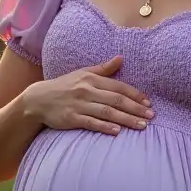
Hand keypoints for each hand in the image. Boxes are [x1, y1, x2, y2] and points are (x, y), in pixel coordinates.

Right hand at [22, 55, 153, 135]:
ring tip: (142, 126)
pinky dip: (105, 127)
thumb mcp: (83, 73)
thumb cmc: (64, 86)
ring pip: (107, 112)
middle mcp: (87, 91)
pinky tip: (118, 132)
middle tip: (151, 116)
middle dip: (136, 108)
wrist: (38, 99)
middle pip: (116, 100)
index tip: (148, 103)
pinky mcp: (71, 118)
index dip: (135, 95)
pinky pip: (91, 123)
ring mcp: (79, 105)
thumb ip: (104, 69)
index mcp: (91, 79)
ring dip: (126, 119)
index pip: (118, 87)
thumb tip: (121, 58)